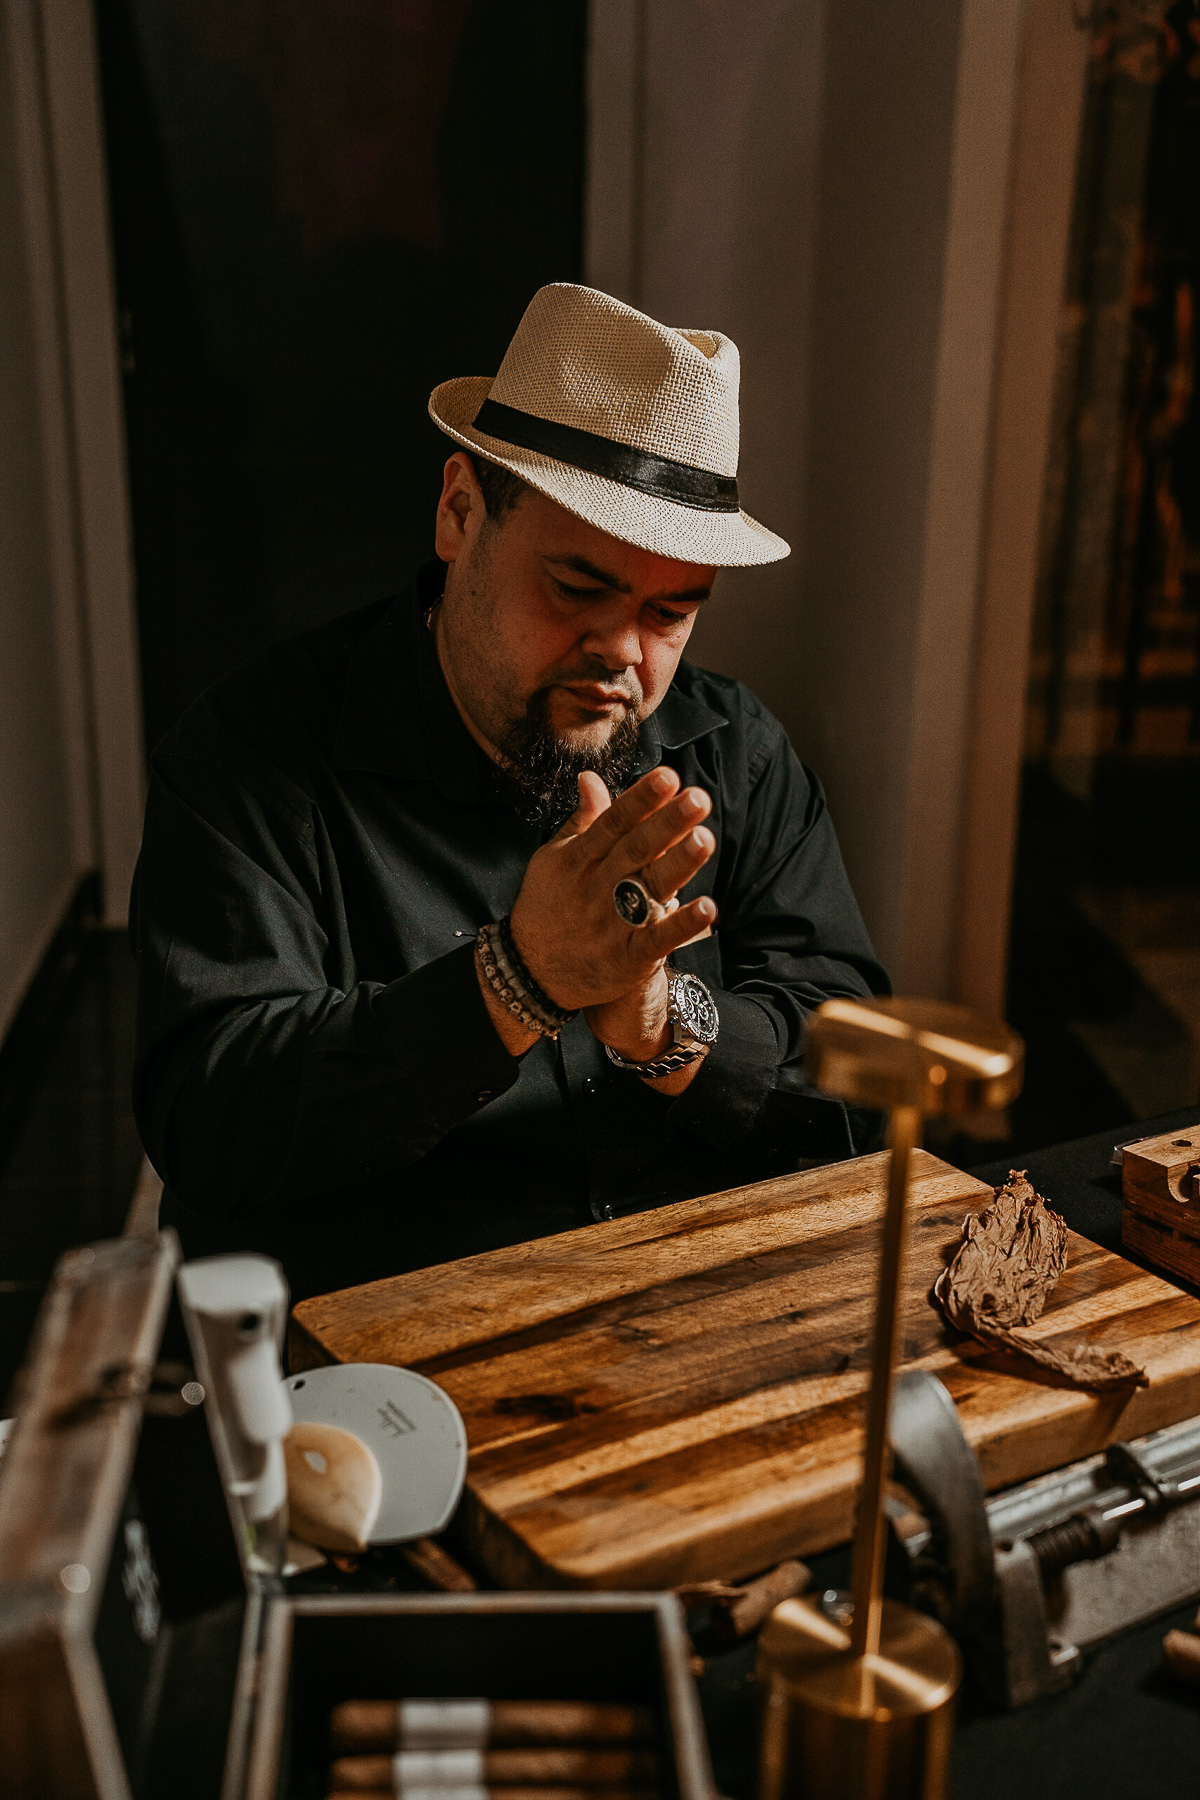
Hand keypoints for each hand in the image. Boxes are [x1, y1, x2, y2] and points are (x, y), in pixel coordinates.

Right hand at [509, 766, 717, 1012]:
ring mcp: (613, 922)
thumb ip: (582, 820)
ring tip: (704, 839)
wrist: (530, 972)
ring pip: (649, 889)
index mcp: (581, 858)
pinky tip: (706, 908)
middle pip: (636, 849)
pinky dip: (681, 926)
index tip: (668, 776)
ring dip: (678, 865)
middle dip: (667, 824)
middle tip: (698, 799)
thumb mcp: (555, 858)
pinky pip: (656, 940)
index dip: (640, 799)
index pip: (614, 822)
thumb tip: (591, 777)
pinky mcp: (628, 957)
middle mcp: (599, 886)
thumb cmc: (547, 905)